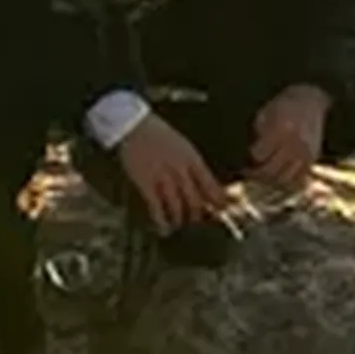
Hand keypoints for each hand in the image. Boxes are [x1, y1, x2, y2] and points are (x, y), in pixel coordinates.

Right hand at [116, 112, 229, 233]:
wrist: (133, 125)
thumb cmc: (159, 135)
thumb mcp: (183, 146)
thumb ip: (193, 165)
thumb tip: (204, 183)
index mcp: (192, 159)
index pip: (210, 185)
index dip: (218, 201)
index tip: (221, 211)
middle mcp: (180, 169)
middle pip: (195, 200)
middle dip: (198, 215)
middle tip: (197, 222)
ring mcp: (162, 177)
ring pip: (177, 206)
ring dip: (180, 219)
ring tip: (179, 225)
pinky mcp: (145, 182)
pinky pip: (156, 207)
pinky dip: (161, 220)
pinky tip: (163, 228)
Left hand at [249, 82, 332, 196]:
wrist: (310, 101)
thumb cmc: (282, 107)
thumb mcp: (265, 115)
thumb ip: (258, 136)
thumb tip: (250, 158)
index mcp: (280, 130)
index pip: (259, 155)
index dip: (250, 160)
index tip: (245, 161)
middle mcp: (294, 143)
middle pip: (271, 170)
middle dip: (257, 175)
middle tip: (249, 173)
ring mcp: (305, 153)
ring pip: (284, 179)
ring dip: (271, 181)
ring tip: (263, 177)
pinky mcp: (313, 159)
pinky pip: (298, 180)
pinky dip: (287, 182)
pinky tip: (278, 178)